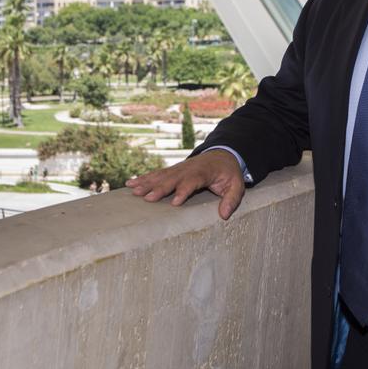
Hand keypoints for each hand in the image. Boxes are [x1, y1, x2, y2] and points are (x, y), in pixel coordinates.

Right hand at [126, 149, 245, 220]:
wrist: (223, 154)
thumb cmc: (228, 173)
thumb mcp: (237, 185)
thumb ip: (232, 199)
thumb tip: (224, 215)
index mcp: (204, 172)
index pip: (192, 181)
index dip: (183, 191)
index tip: (175, 203)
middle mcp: (188, 169)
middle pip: (172, 178)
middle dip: (159, 188)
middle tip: (146, 198)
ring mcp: (179, 168)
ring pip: (161, 175)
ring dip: (147, 183)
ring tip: (134, 191)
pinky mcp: (173, 170)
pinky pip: (156, 174)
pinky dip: (143, 178)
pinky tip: (130, 183)